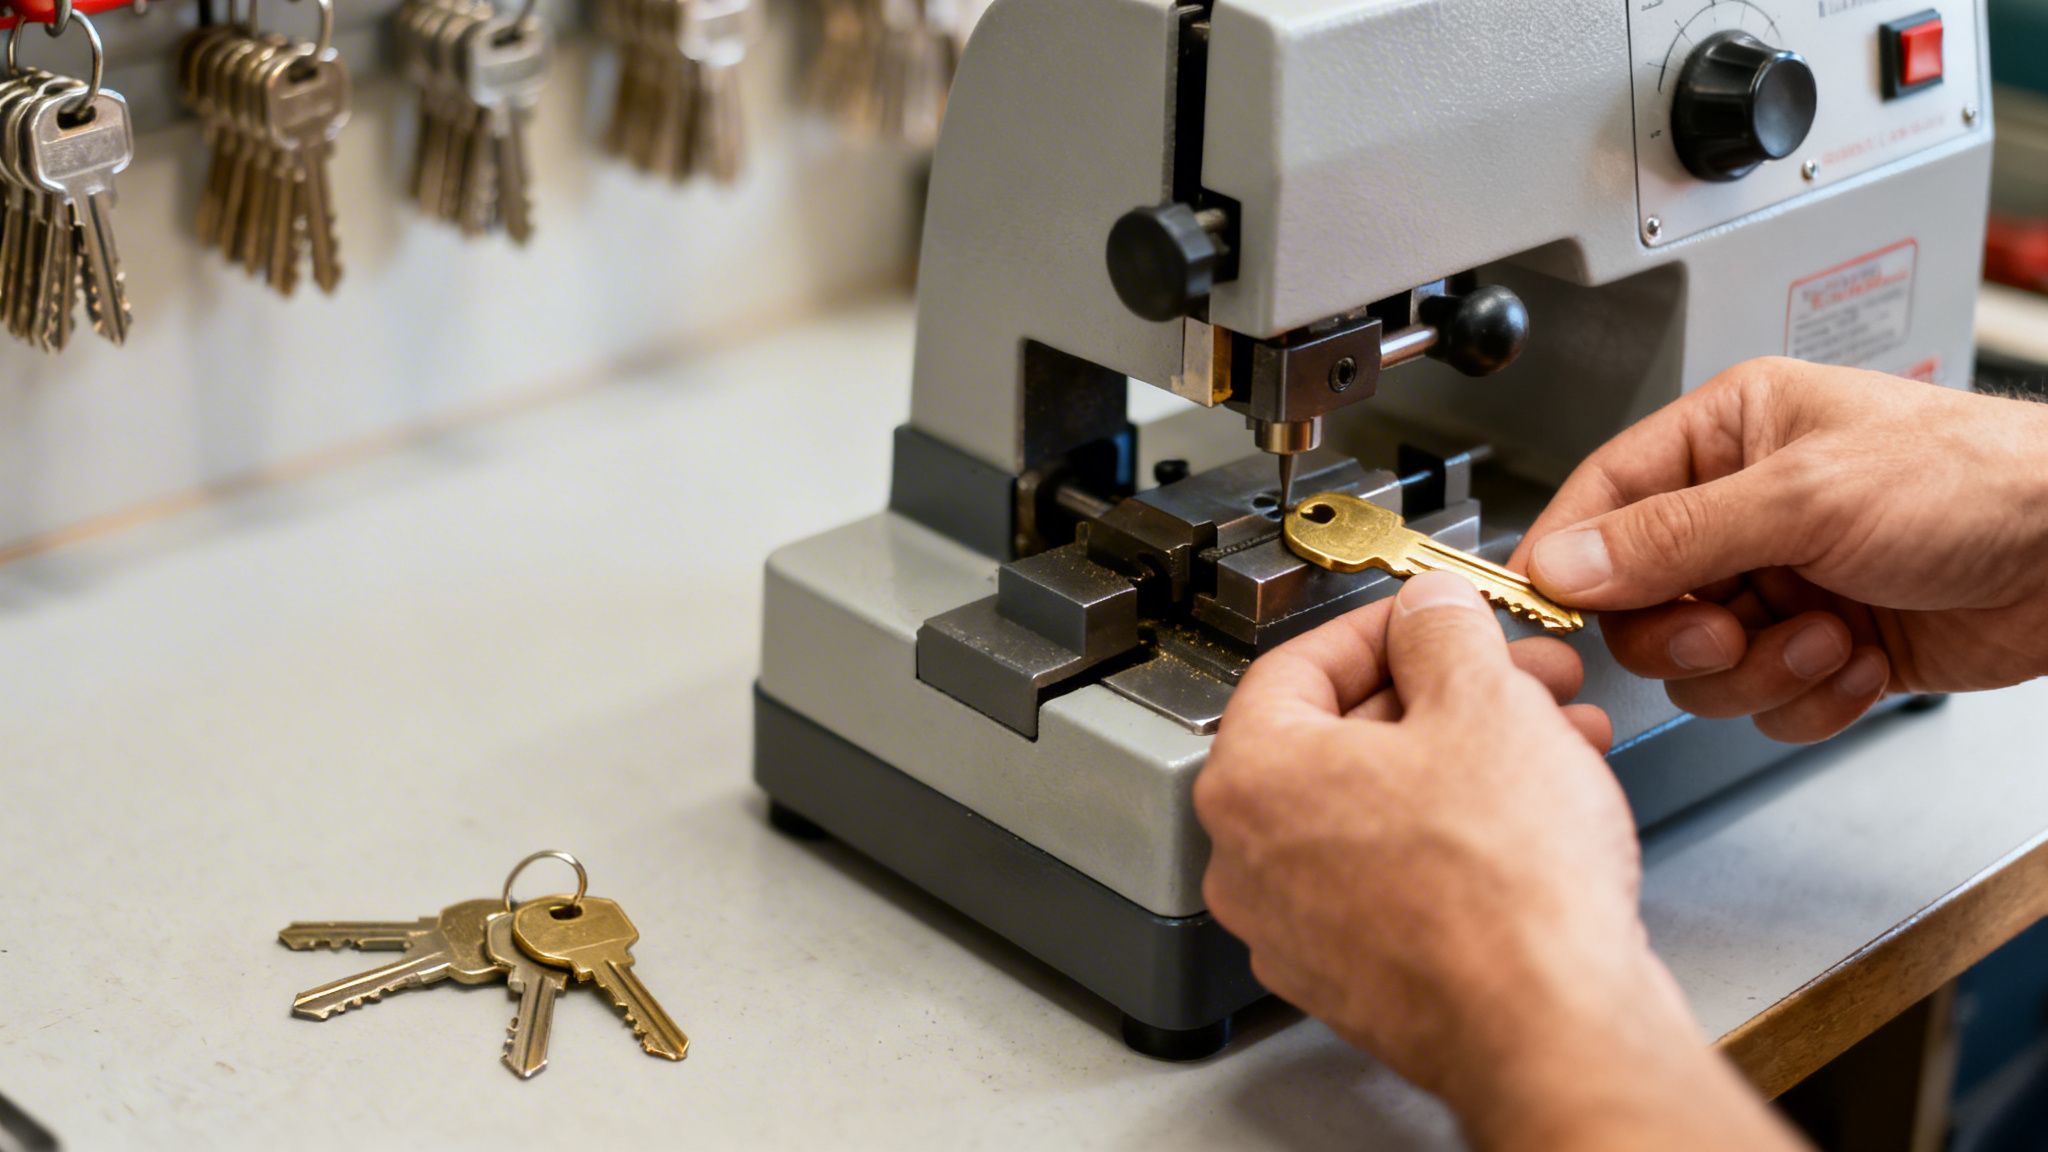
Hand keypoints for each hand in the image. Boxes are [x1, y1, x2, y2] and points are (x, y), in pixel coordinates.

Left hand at [1195, 573, 1796, 1149]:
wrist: (1549, 1027)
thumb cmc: (1502, 889)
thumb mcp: (1484, 702)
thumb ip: (1444, 630)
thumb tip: (1428, 609)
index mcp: (1251, 779)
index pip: (1298, 664)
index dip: (1384, 626)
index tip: (1433, 614)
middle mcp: (1251, 859)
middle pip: (1345, 738)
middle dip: (1448, 694)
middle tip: (1520, 673)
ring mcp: (1296, 928)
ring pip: (1382, 808)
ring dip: (1470, 759)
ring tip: (1558, 736)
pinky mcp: (1352, 977)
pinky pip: (1396, 875)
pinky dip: (1459, 834)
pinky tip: (1539, 811)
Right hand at [1515, 359, 2047, 742]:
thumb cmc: (1976, 480)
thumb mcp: (1804, 497)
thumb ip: (1672, 536)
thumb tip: (1565, 563)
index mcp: (1726, 436)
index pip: (1603, 499)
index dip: (1571, 559)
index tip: (1552, 610)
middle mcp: (1742, 509)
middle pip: (1639, 602)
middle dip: (1687, 634)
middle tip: (1729, 630)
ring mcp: (1782, 582)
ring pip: (1698, 664)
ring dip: (1759, 671)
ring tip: (1825, 638)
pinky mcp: (1821, 646)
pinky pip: (1762, 700)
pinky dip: (1807, 699)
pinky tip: (1860, 661)